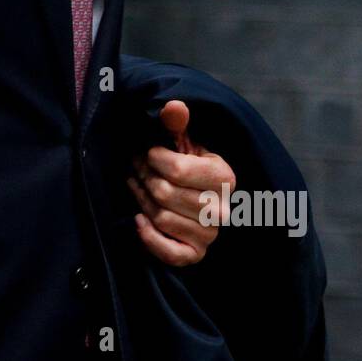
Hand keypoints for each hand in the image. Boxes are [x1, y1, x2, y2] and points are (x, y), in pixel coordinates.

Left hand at [126, 99, 235, 266]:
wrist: (196, 197)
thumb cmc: (188, 166)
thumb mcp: (185, 142)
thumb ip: (177, 124)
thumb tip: (174, 106)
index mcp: (225, 178)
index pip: (179, 171)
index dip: (155, 159)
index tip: (149, 152)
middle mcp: (223, 210)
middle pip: (165, 194)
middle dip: (144, 177)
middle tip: (137, 167)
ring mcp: (210, 235)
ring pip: (161, 218)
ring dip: (141, 200)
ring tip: (137, 185)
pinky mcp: (195, 254)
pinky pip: (169, 252)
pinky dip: (149, 237)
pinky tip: (139, 218)